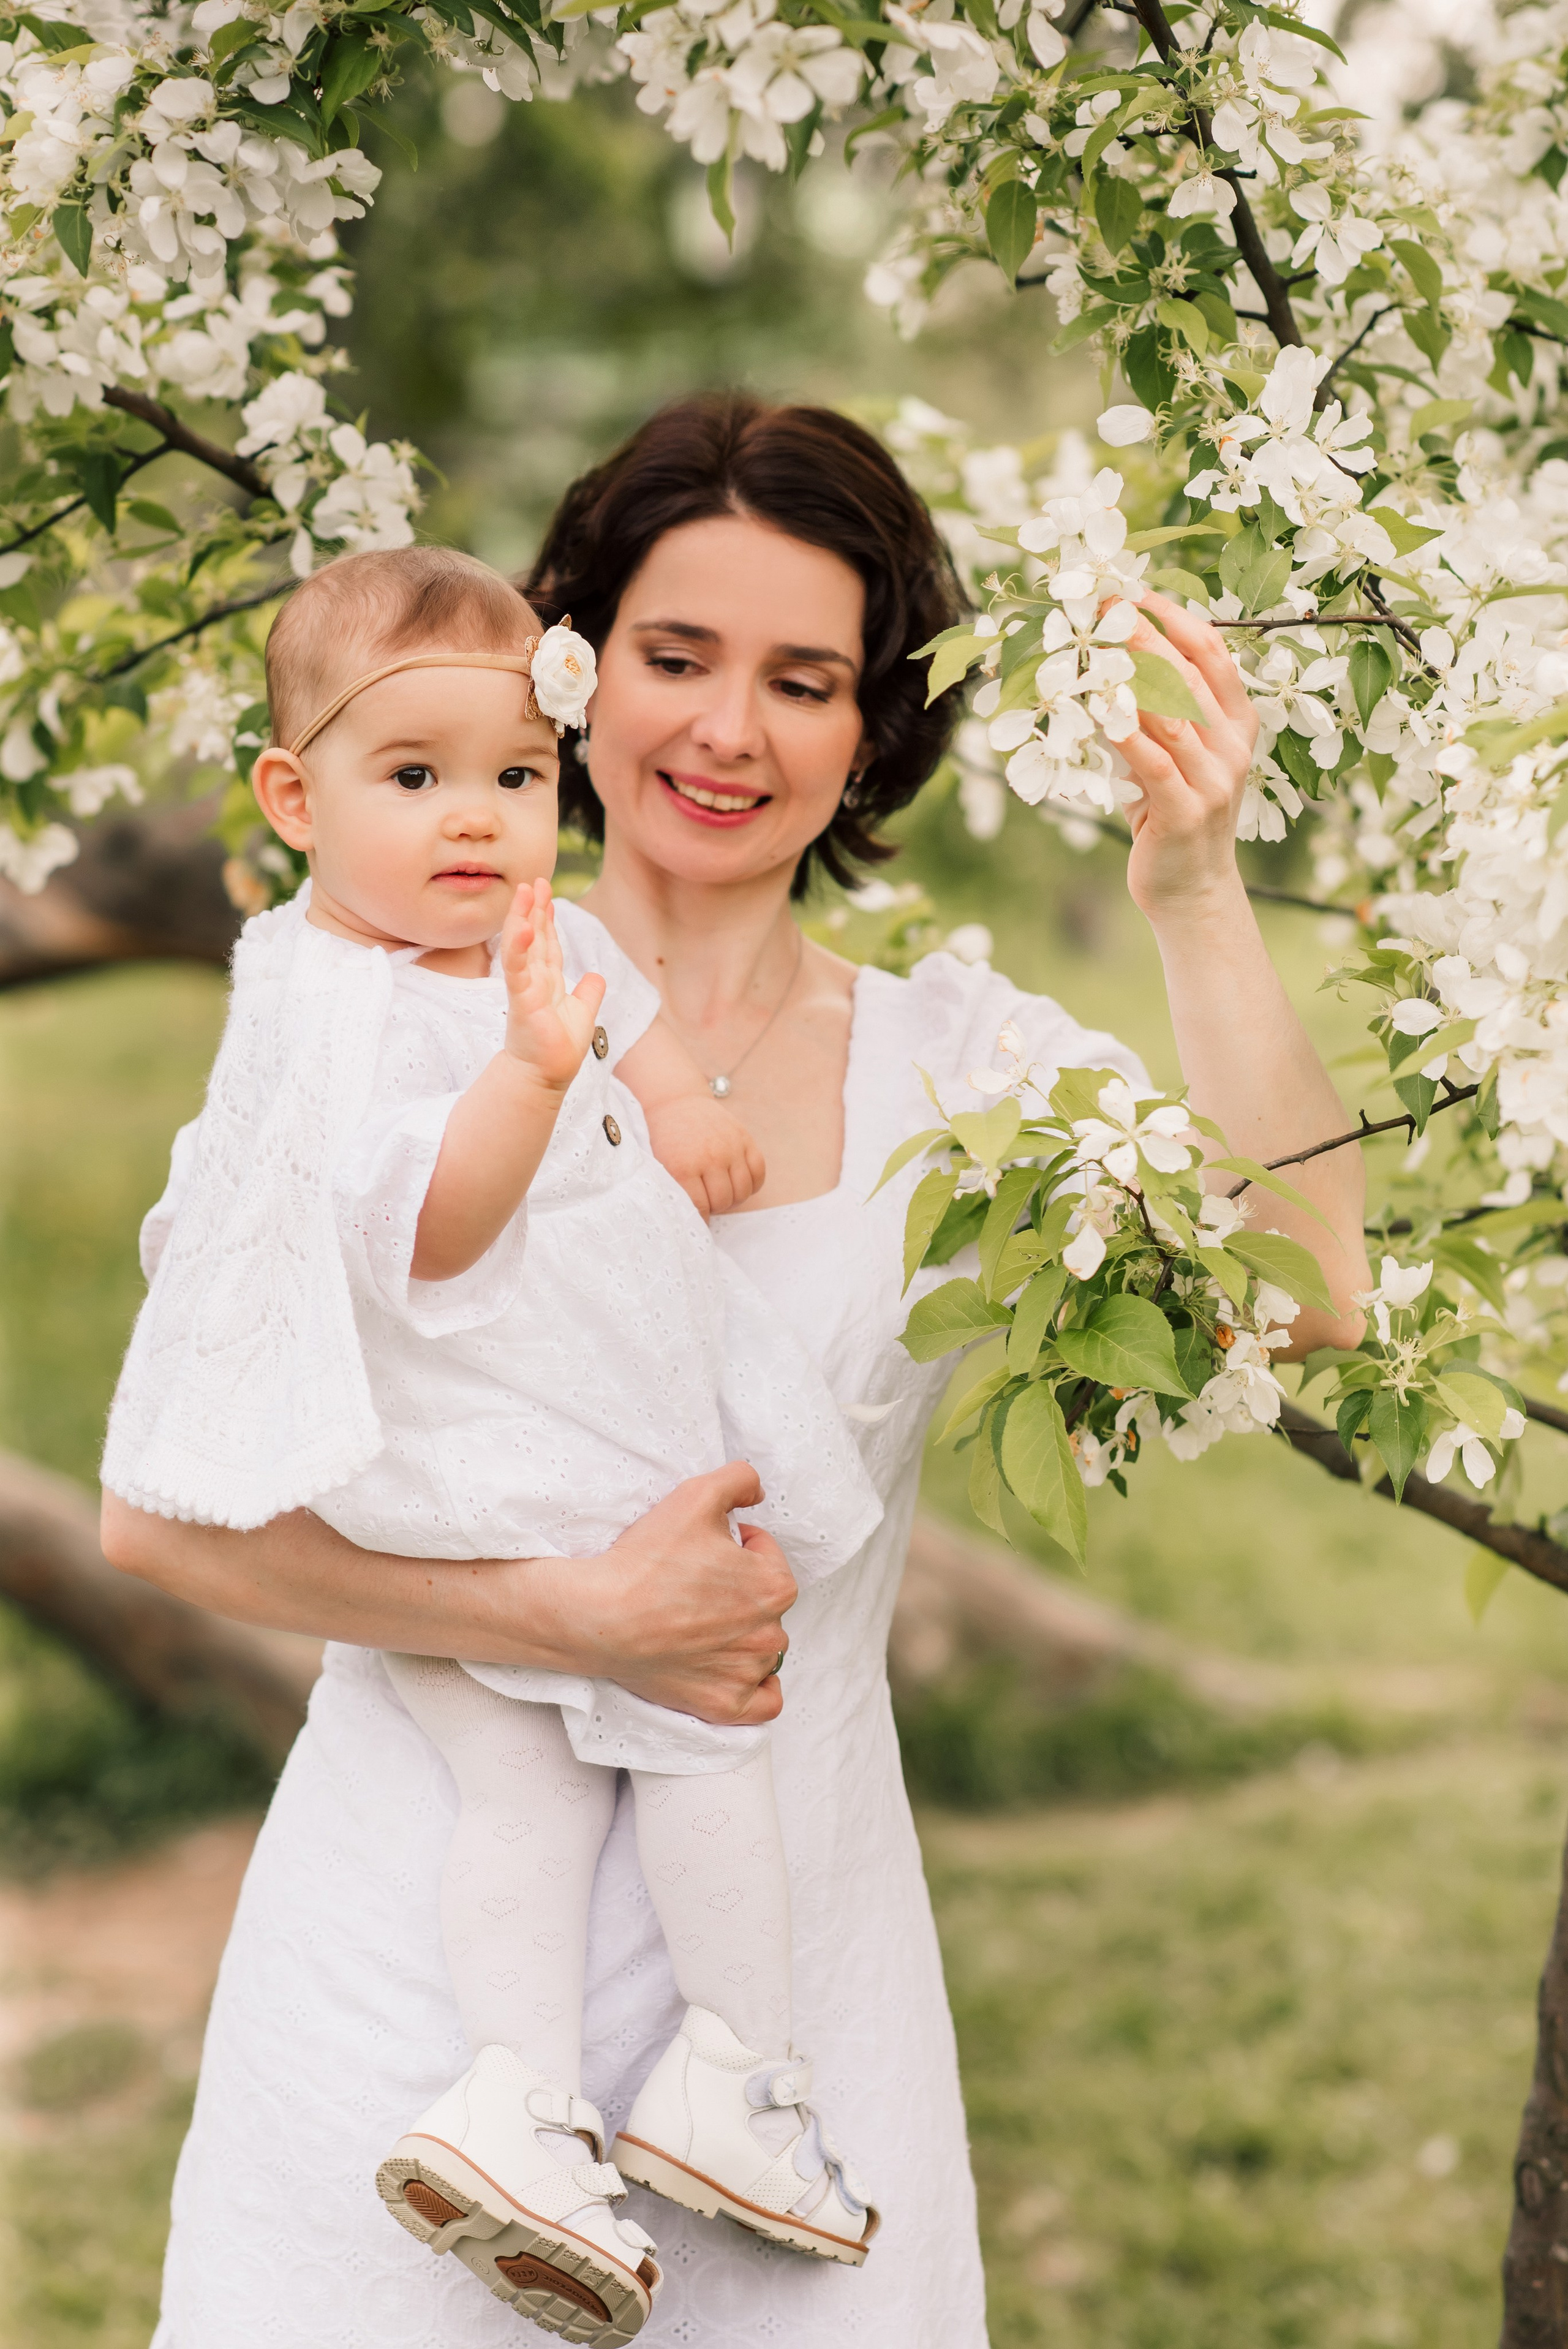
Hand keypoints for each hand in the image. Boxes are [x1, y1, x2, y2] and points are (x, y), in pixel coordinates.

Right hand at [499, 878, 606, 1089]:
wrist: (547, 1076)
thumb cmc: (559, 1049)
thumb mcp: (583, 1014)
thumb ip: (589, 993)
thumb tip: (597, 976)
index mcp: (548, 981)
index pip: (548, 943)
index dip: (547, 918)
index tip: (546, 893)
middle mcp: (534, 980)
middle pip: (534, 936)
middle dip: (533, 908)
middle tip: (534, 880)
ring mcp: (525, 987)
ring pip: (522, 945)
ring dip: (522, 917)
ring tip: (524, 891)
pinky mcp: (521, 999)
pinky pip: (517, 968)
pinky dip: (519, 946)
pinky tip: (524, 925)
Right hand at [552, 1462, 795, 1725]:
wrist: (600, 1616)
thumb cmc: (647, 1560)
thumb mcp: (696, 1495)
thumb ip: (739, 1479)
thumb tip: (756, 1492)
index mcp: (775, 1586)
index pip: (764, 1553)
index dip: (733, 1543)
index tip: (699, 1549)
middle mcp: (771, 1634)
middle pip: (763, 1602)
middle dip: (737, 1589)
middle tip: (692, 1584)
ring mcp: (747, 1674)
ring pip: (761, 1648)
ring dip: (741, 1634)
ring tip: (696, 1623)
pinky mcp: (724, 1705)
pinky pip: (763, 1702)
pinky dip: (755, 1687)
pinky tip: (733, 1669)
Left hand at [645, 1095, 766, 1217]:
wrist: (674, 1100)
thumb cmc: (662, 1137)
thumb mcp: (658, 1165)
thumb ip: (672, 1191)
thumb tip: (686, 1222)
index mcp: (683, 1167)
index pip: (700, 1208)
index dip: (700, 1220)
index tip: (697, 1222)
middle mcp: (710, 1158)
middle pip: (724, 1201)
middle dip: (715, 1206)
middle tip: (706, 1201)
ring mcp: (731, 1147)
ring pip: (743, 1190)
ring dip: (733, 1197)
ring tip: (720, 1192)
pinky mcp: (745, 1138)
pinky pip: (759, 1172)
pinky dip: (752, 1183)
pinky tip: (737, 1182)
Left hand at [1114, 592, 1259, 926]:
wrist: (1190, 889)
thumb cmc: (1171, 815)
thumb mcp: (1167, 757)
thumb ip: (1148, 714)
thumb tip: (1101, 666)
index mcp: (1237, 723)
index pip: (1212, 653)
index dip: (1175, 617)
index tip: (1134, 592)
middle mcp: (1232, 746)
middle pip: (1188, 673)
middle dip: (1143, 634)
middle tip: (1102, 606)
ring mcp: (1215, 778)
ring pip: (1171, 712)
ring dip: (1130, 674)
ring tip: (1095, 643)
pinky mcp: (1187, 810)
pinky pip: (1154, 761)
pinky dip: (1126, 732)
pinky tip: (1100, 708)